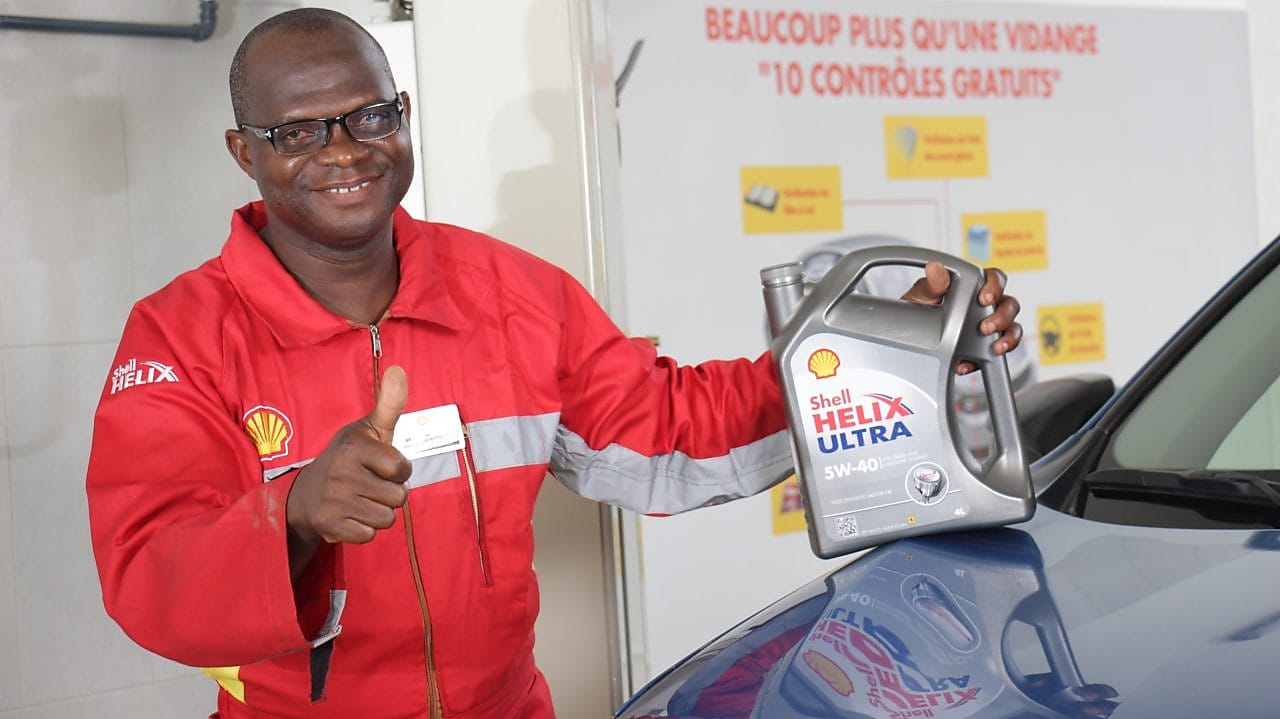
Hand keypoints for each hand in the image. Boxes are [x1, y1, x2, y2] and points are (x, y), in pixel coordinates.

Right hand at [286, 366, 411, 549]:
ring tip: (361, 499)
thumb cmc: (349, 459)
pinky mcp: (329, 527)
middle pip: (399, 497)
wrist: (305, 494)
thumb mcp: (368, 430)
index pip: (402, 468)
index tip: (383, 465)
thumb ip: (389, 404)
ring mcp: (334, 501)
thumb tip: (398, 370)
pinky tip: (350, 514)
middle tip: (371, 484)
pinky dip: (364, 528)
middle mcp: (341, 473)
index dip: (399, 470)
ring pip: (387, 519)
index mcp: (354, 447)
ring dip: (379, 512)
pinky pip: (370, 535)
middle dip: (391, 493)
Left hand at [901, 261, 1023, 373]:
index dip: (995, 286)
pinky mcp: (984, 348)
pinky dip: (982, 361)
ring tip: (993, 348)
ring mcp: (989, 326)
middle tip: (985, 327)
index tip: (984, 298)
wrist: (908, 334)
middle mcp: (987, 305)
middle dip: (1002, 317)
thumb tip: (934, 268)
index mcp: (975, 285)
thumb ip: (932, 283)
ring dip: (1007, 339)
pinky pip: (995, 355)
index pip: (995, 278)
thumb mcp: (922, 294)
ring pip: (1012, 329)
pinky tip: (966, 364)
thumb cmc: (920, 307)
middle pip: (1010, 305)